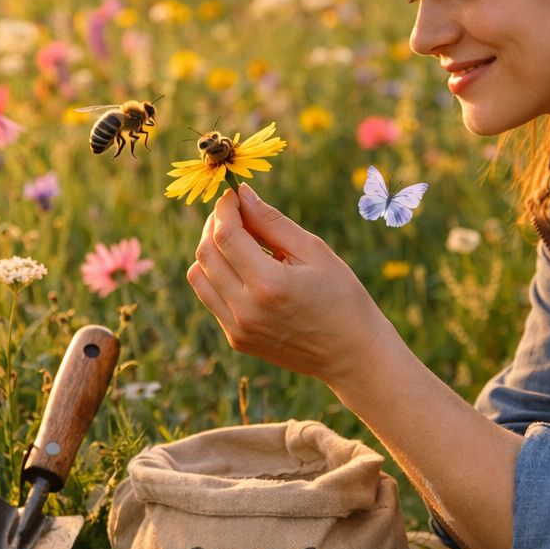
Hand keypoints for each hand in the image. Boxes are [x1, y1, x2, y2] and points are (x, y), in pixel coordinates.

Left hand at [185, 184, 397, 387]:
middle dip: (213, 225)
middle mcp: (245, 310)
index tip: (233, 194)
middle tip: (234, 212)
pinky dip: (217, 275)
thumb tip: (242, 194)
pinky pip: (210, 298)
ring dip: (210, 250)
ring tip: (236, 239)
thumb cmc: (341, 297)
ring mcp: (237, 329)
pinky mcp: (236, 340)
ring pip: (198, 276)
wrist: (351, 354)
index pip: (225, 235)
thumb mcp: (314, 251)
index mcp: (268, 284)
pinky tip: (242, 268)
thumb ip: (272, 223)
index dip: (224, 208)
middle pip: (205, 254)